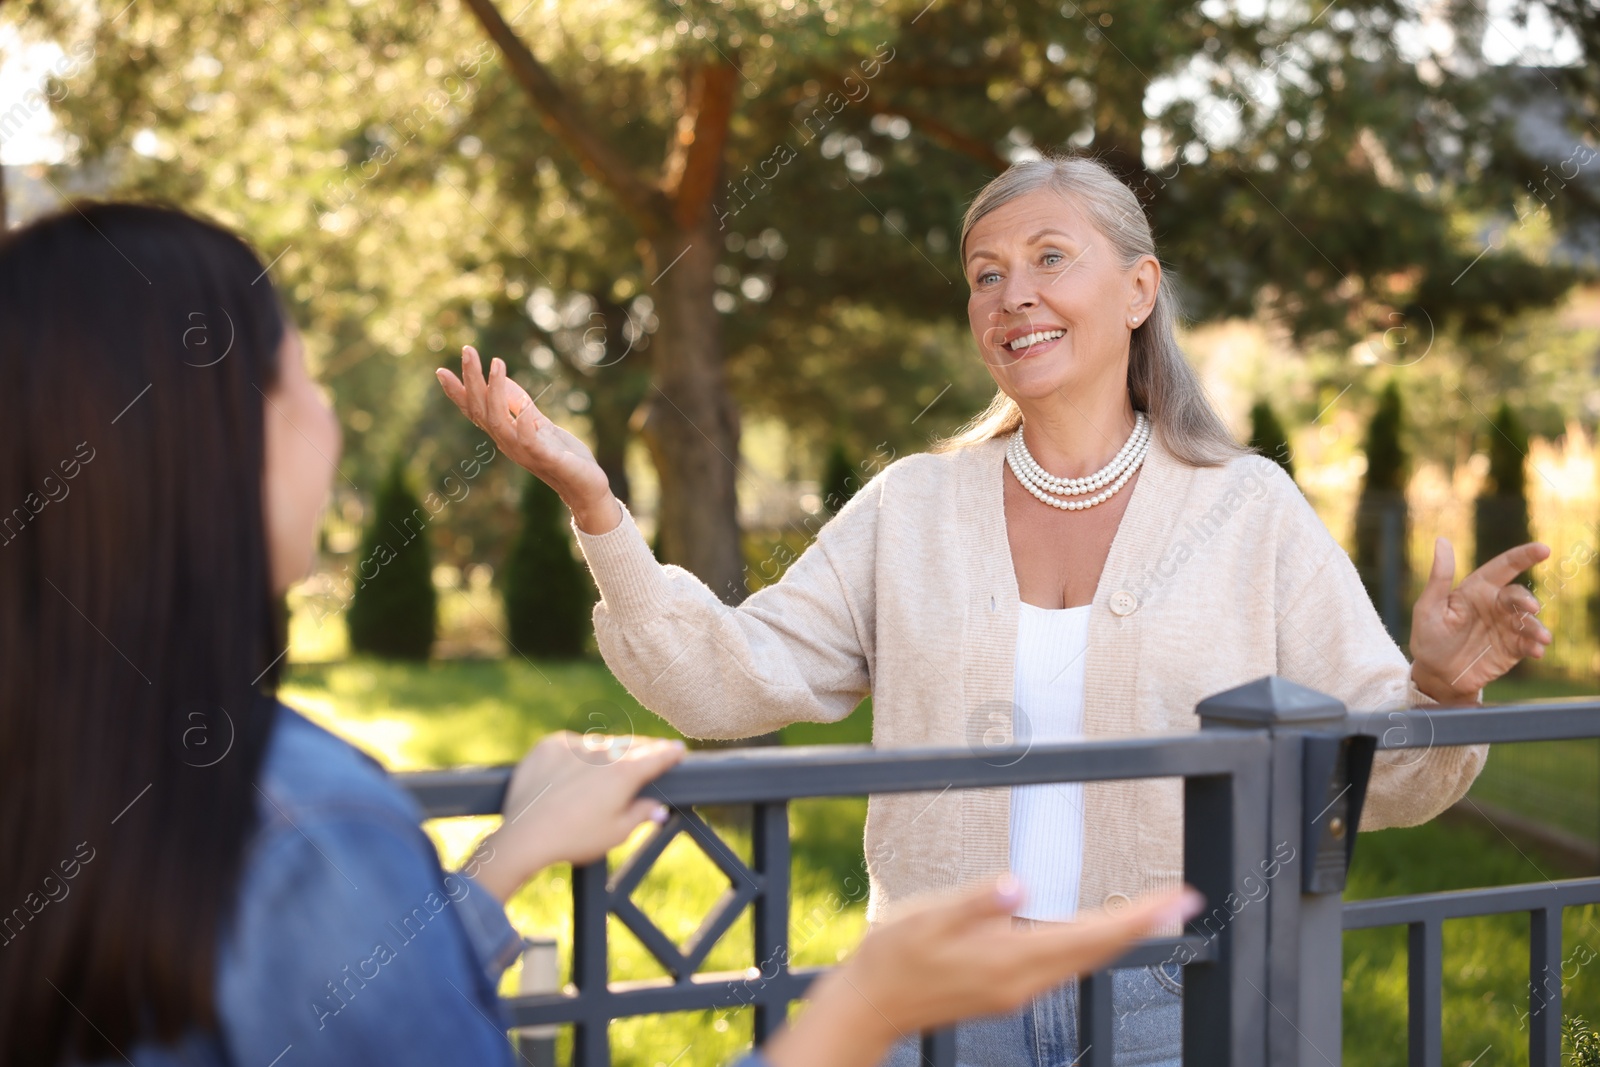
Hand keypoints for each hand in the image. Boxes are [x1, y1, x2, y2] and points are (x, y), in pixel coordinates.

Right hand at [435, 345, 620, 533]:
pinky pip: (529, 440)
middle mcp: (509, 444)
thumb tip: (502, 380)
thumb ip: (520, 406)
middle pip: (481, 411)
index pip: (475, 412)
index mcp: (506, 435)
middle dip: (472, 380)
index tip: (440, 371)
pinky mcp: (547, 459)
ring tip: (496, 363)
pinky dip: (525, 420)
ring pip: (499, 422)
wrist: (586, 489)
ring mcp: (525, 453)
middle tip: (467, 351)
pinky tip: (525, 401)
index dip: (458, 393)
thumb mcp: (540, 424)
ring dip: (496, 392)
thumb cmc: (564, 457)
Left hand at [466, 732, 685, 902]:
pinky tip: (579, 766)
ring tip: (616, 760)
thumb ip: (641, 815)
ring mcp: (574, 745)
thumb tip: (659, 809)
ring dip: (611, 751)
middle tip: (655, 750)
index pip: (656, 756)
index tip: (678, 750)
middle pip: (631, 745)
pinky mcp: (550, 745)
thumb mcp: (616, 834)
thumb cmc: (574, 839)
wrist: (525, 835)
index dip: (670, 753)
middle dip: (645, 748)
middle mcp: (602, 752)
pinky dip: (580, 752)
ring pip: (601, 743)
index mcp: (624, 773)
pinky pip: (573, 744)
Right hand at [761, 879, 1203, 1066]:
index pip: (1089, 936)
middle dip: (1141, 924)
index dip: (1137, 917)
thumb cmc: (893, 957)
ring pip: (1081, 959)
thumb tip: (1019, 886)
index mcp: (1010, 960)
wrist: (869, 1006)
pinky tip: (1093, 931)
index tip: (1175, 899)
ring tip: (1151, 911)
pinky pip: (1060, 964)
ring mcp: (1015, 991)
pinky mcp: (1005, 990)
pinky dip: (1087, 944)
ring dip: (1117, 935)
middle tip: (1182, 900)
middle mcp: (1023, 982)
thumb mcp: (927, 917)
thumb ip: (975, 901)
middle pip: (1095, 950)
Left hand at [1410, 537, 1551, 703]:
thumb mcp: (1428, 606)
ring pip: (1528, 621)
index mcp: (1476, 590)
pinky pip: (1528, 644)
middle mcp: (1496, 605)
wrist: (1437, 674)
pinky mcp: (1513, 649)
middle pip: (1518, 596)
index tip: (1543, 549)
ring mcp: (1506, 627)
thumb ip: (1440, 577)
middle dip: (1527, 600)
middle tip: (1531, 608)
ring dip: (1537, 627)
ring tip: (1541, 637)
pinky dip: (1535, 646)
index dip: (1523, 556)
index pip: (1503, 567)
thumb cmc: (1428, 636)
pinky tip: (1536, 651)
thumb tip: (1442, 540)